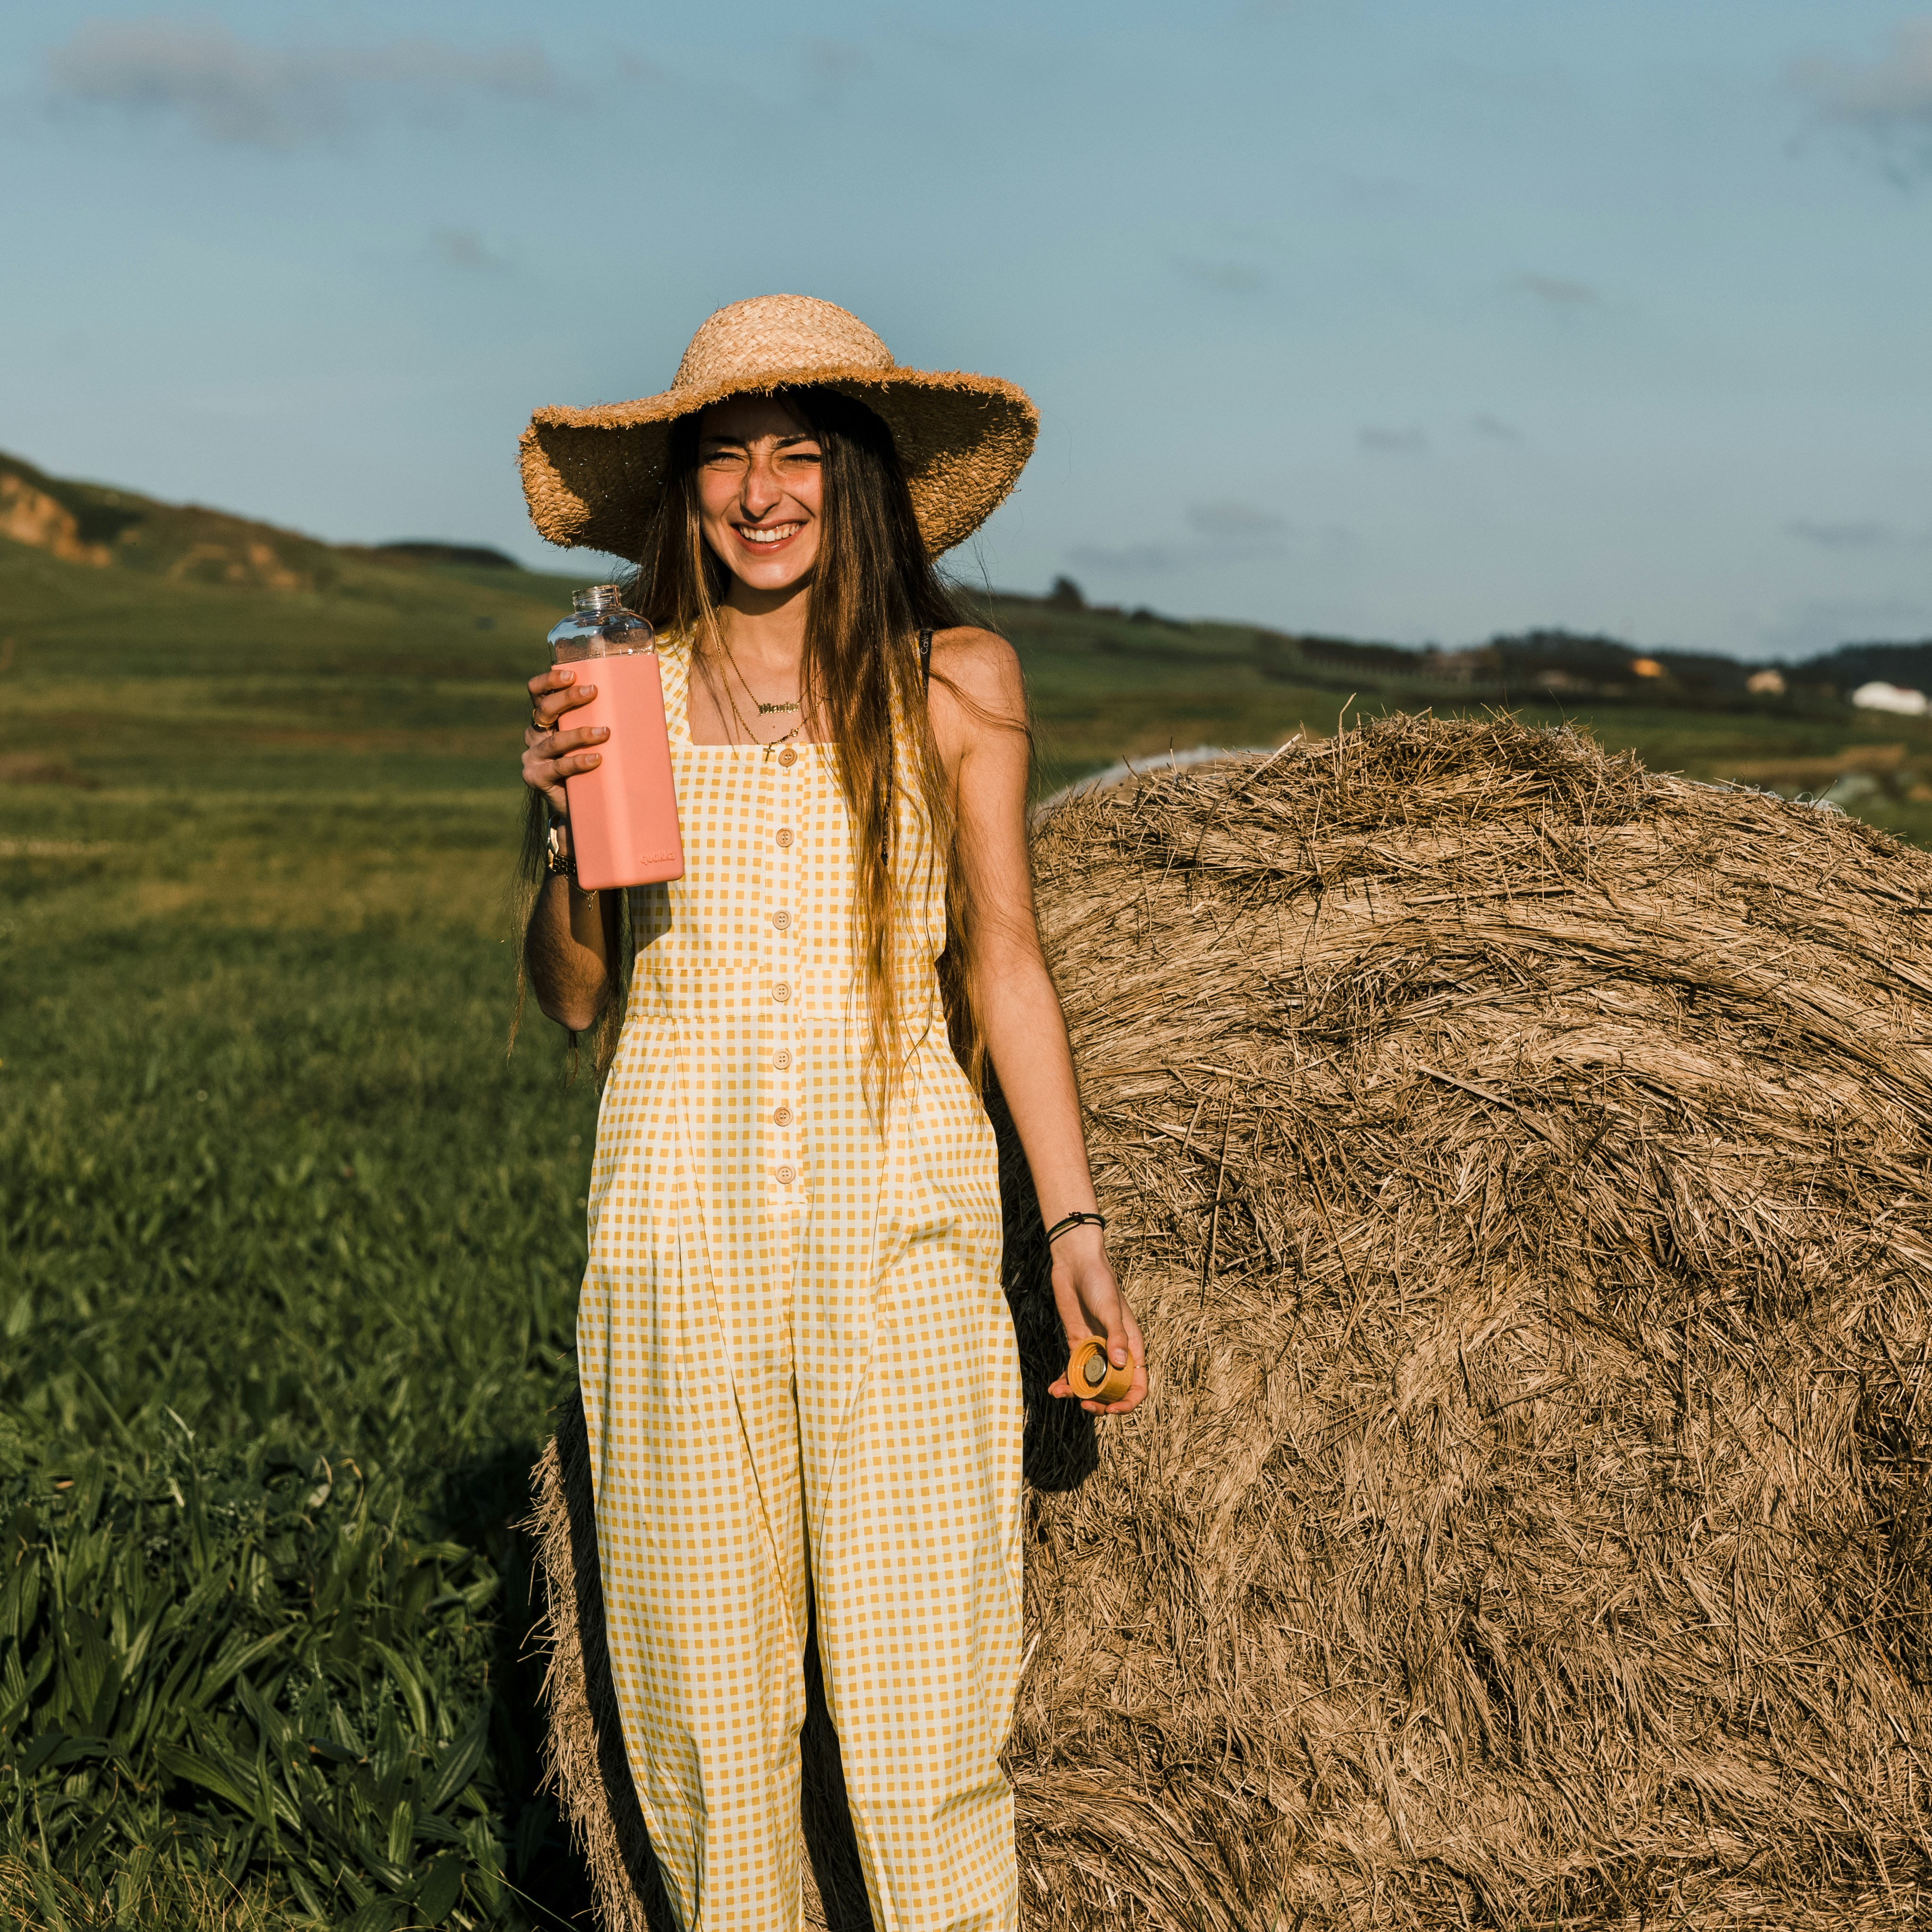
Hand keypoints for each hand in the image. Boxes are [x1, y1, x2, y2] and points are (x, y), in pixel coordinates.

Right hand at [522, 665, 607, 815]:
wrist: (581, 804)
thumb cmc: (591, 764)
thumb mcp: (592, 738)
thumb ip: (599, 719)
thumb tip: (639, 697)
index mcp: (544, 719)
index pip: (537, 692)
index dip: (549, 681)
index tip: (572, 674)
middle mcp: (534, 734)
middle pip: (544, 710)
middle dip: (569, 698)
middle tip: (593, 691)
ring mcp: (533, 757)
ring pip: (555, 740)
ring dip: (581, 734)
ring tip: (605, 732)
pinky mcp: (536, 777)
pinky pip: (558, 767)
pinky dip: (578, 762)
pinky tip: (597, 759)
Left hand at [1045, 1226, 1147, 1415]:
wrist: (1076, 1264)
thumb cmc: (1100, 1283)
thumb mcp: (1109, 1309)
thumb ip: (1116, 1336)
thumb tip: (1120, 1365)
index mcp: (1131, 1347)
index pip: (1137, 1384)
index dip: (1128, 1402)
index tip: (1112, 1409)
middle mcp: (1115, 1353)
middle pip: (1113, 1390)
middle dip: (1102, 1403)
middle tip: (1086, 1405)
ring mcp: (1095, 1350)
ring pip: (1091, 1383)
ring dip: (1079, 1394)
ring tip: (1063, 1394)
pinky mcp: (1077, 1345)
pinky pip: (1073, 1370)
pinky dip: (1065, 1382)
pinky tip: (1054, 1389)